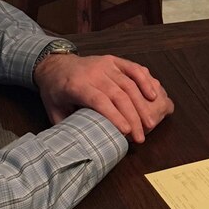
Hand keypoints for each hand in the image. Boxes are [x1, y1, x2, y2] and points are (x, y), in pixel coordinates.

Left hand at [34, 54, 173, 142]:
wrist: (55, 65)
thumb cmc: (55, 91)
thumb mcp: (53, 110)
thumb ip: (67, 126)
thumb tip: (81, 147)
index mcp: (76, 85)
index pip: (99, 101)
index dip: (114, 116)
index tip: (127, 132)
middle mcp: (93, 73)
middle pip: (118, 95)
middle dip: (132, 117)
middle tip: (140, 136)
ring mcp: (106, 65)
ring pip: (129, 84)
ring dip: (142, 104)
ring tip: (150, 123)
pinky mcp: (114, 60)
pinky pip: (133, 69)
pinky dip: (145, 81)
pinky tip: (154, 96)